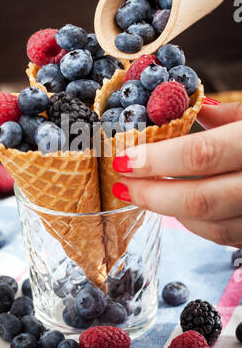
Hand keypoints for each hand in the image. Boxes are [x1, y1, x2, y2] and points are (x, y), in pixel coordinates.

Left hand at [112, 102, 241, 247]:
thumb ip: (224, 115)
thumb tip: (186, 111)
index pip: (200, 155)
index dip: (156, 160)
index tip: (123, 160)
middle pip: (198, 200)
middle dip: (151, 195)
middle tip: (122, 186)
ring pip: (210, 227)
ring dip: (169, 212)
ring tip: (144, 194)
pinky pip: (224, 237)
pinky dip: (195, 223)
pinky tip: (177, 207)